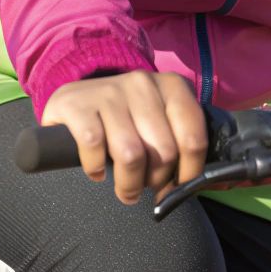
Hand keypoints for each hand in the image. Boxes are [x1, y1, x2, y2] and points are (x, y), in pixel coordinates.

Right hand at [41, 71, 206, 204]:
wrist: (73, 99)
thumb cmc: (125, 119)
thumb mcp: (158, 120)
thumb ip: (180, 142)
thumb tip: (197, 185)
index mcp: (172, 86)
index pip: (194, 139)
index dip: (189, 173)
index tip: (177, 187)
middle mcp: (142, 83)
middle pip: (164, 152)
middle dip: (156, 181)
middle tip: (145, 186)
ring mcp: (109, 91)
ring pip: (131, 155)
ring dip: (128, 184)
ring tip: (125, 188)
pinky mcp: (77, 105)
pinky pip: (95, 148)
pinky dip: (95, 168)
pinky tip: (96, 170)